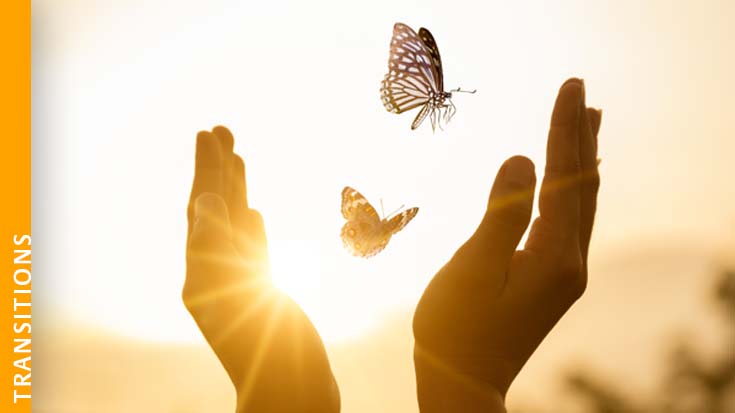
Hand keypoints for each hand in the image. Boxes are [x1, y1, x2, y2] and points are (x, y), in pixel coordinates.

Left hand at [183, 126, 339, 412]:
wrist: (293, 391)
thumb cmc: (265, 349)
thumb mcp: (235, 293)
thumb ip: (216, 246)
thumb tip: (202, 198)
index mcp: (200, 270)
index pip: (200, 206)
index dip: (205, 168)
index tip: (209, 132)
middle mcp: (214, 271)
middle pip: (214, 208)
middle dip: (217, 168)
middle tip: (219, 128)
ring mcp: (240, 281)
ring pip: (235, 226)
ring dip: (234, 190)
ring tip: (236, 157)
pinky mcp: (262, 292)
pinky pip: (251, 250)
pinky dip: (250, 226)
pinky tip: (251, 210)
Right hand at [413, 79, 601, 411]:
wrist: (462, 382)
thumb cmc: (458, 327)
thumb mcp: (474, 268)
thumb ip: (502, 212)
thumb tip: (523, 159)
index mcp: (555, 256)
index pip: (566, 178)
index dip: (565, 129)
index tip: (571, 87)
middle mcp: (570, 263)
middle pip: (583, 187)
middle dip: (580, 137)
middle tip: (582, 95)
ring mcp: (563, 274)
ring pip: (580, 205)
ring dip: (581, 162)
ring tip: (588, 127)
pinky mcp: (550, 280)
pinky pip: (568, 223)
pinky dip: (570, 192)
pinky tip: (566, 186)